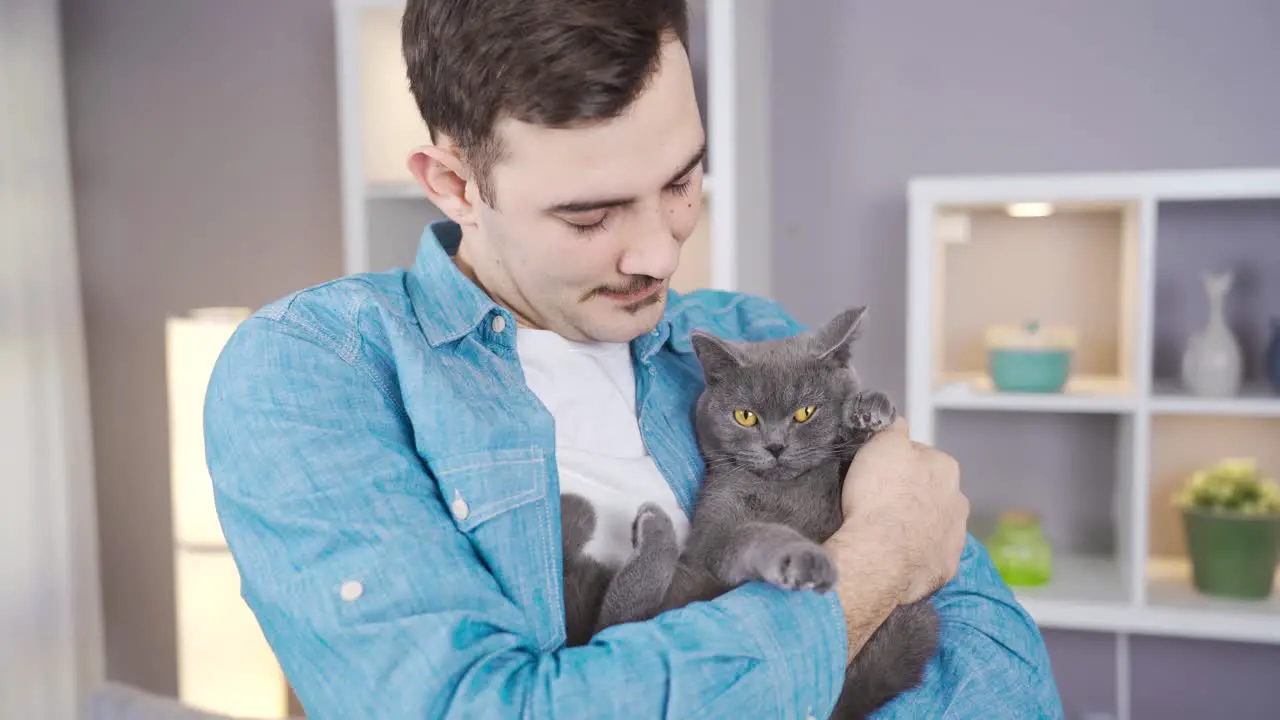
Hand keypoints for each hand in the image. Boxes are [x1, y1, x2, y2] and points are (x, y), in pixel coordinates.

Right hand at [837, 416, 967, 604]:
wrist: (880, 557)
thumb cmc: (879, 497)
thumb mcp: (882, 446)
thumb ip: (895, 429)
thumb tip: (900, 423)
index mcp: (946, 468)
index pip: (922, 456)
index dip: (898, 463)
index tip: (880, 474)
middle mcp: (958, 501)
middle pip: (933, 491)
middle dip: (913, 495)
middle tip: (882, 503)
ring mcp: (955, 538)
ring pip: (935, 524)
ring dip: (918, 525)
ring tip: (888, 532)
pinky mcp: (946, 567)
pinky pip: (931, 554)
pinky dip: (917, 553)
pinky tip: (896, 554)